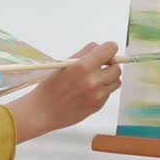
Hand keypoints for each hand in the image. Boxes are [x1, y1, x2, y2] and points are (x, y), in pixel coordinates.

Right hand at [5, 42, 121, 143]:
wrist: (43, 111)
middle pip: (116, 67)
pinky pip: (109, 93)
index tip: (104, 52)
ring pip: (116, 80)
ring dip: (109, 77)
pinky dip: (103, 89)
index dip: (108, 49)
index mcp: (83, 66)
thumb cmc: (50, 86)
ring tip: (96, 78)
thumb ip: (85, 54)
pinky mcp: (98, 106)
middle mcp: (93, 80)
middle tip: (100, 65)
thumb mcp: (64, 63)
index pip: (110, 49)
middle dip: (110, 64)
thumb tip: (100, 48)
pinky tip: (90, 90)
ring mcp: (98, 95)